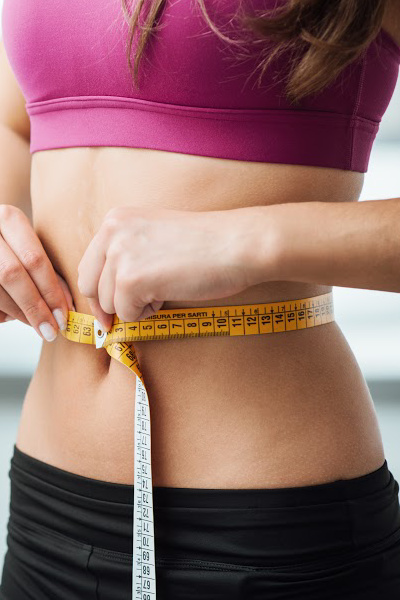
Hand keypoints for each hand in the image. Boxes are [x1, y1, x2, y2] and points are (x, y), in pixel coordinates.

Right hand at [0, 205, 74, 339]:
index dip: (51, 292)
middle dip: (35, 307)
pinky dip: (2, 313)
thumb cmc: (12, 249)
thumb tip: (67, 307)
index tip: (64, 317)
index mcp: (9, 219)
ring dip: (18, 313)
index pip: (34, 259)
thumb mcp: (29, 251)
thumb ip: (48, 274)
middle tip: (51, 330)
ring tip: (35, 324)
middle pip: (13, 275)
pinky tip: (11, 316)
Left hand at [77, 205, 271, 330]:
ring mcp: (119, 256)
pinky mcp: (131, 280)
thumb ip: (127, 254)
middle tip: (131, 314)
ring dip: (135, 307)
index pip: (88, 265)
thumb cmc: (206, 244)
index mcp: (115, 220)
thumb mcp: (154, 235)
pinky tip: (169, 295)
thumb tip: (107, 296)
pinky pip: (127, 315)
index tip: (108, 310)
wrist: (236, 244)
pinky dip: (147, 314)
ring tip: (165, 290)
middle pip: (89, 286)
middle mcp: (111, 233)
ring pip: (109, 304)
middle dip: (108, 306)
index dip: (98, 292)